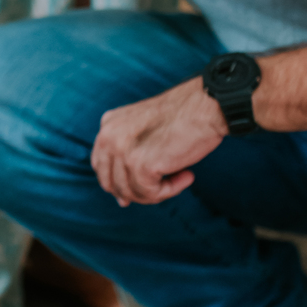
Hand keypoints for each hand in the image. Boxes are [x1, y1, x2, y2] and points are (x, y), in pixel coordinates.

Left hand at [91, 76, 227, 206]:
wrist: (205, 106)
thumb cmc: (183, 118)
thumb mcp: (144, 131)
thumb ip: (129, 156)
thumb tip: (122, 200)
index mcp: (109, 124)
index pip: (101, 165)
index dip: (117, 183)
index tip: (137, 191)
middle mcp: (109, 136)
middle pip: (110, 183)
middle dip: (135, 192)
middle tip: (159, 191)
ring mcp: (122, 149)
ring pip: (130, 192)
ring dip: (157, 192)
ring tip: (181, 177)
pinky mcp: (140, 164)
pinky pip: (150, 193)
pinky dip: (170, 190)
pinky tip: (187, 176)